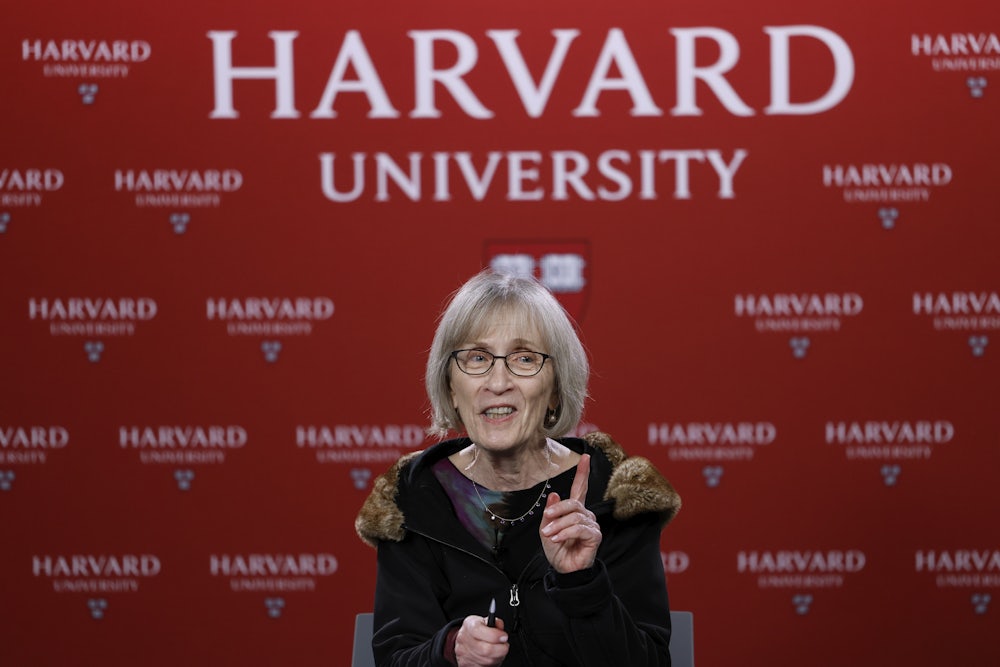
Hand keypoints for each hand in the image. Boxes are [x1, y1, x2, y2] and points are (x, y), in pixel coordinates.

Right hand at [454, 614, 508, 666]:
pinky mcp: (466, 664)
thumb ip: (495, 623)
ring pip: (487, 660)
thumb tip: (499, 625)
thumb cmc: (478, 631)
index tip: (504, 637)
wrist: (466, 640)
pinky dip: (492, 662)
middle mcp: (464, 639)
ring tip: (499, 650)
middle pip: (485, 649)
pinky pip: (484, 666)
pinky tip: (492, 656)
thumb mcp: (485, 622)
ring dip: (497, 656)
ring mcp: (464, 653)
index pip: (478, 630)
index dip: (494, 635)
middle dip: (500, 649)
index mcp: (469, 625)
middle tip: (505, 645)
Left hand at [540, 453, 601, 573]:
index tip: (585, 457)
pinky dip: (565, 532)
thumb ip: (550, 512)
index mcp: (574, 511)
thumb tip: (554, 494)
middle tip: (546, 520)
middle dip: (557, 510)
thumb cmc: (557, 550)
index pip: (580, 488)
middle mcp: (585, 515)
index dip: (582, 473)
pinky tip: (557, 538)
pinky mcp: (595, 536)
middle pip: (573, 503)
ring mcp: (592, 525)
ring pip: (574, 516)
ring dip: (558, 525)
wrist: (563, 570)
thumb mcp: (547, 529)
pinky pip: (579, 528)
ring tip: (549, 535)